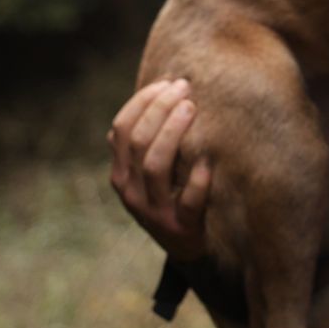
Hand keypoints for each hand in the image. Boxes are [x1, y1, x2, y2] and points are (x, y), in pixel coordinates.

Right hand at [108, 78, 211, 260]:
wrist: (184, 245)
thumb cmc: (170, 194)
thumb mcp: (148, 171)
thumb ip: (148, 139)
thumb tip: (162, 89)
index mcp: (120, 172)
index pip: (121, 128)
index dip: (142, 102)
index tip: (167, 82)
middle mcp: (130, 191)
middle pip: (138, 142)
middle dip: (160, 109)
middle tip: (184, 88)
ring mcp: (153, 212)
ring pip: (155, 166)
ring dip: (173, 132)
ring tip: (192, 108)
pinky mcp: (180, 228)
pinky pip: (188, 201)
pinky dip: (197, 180)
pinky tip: (208, 159)